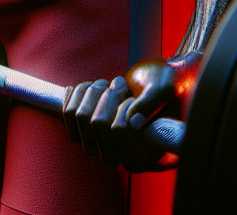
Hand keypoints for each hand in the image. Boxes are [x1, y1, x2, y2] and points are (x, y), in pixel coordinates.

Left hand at [62, 52, 200, 171]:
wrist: (157, 80)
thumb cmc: (168, 84)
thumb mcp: (165, 88)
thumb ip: (150, 104)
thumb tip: (133, 122)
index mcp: (144, 156)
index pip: (119, 130)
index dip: (123, 107)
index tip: (132, 96)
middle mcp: (121, 157)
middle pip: (97, 123)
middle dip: (108, 95)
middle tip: (122, 83)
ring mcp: (100, 146)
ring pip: (81, 116)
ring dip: (94, 91)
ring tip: (109, 84)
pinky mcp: (85, 134)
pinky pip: (68, 114)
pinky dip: (78, 93)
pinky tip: (91, 86)